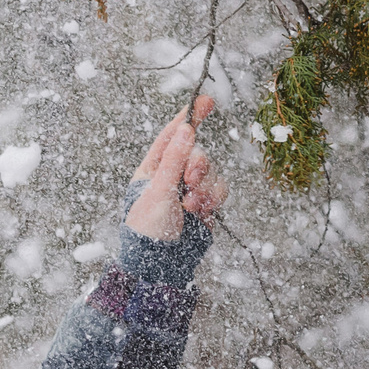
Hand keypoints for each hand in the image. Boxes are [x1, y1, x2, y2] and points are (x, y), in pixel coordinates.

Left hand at [125, 95, 226, 240]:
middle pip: (196, 153)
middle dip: (197, 165)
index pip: (171, 136)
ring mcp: (188, 191)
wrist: (161, 267)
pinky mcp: (204, 205)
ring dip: (205, 187)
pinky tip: (201, 213)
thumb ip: (174, 161)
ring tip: (192, 206)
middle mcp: (170, 177)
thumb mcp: (159, 192)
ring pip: (211, 172)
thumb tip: (186, 128)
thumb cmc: (149, 231)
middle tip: (190, 180)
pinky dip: (213, 199)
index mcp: (151, 170)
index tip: (206, 100)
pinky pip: (219, 190)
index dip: (188, 118)